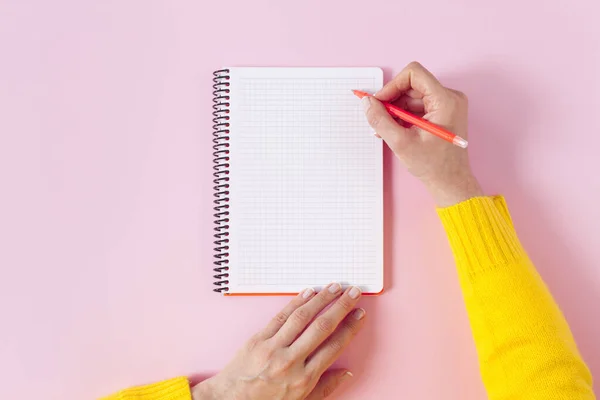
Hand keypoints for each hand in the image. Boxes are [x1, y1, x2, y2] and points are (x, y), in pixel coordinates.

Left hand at [192, 284, 364, 399]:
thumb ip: (325, 388)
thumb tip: (346, 372)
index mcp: (304, 379)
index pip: (334, 346)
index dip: (350, 328)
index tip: (359, 314)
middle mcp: (290, 361)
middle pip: (322, 327)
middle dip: (341, 307)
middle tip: (353, 292)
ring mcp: (273, 348)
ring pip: (302, 317)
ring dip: (321, 299)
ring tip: (334, 287)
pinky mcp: (258, 339)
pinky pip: (280, 316)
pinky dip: (296, 302)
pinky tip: (309, 292)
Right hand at [363, 62, 482, 206]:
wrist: (450, 182)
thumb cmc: (434, 166)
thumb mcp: (401, 143)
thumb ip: (380, 120)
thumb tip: (367, 103)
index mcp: (445, 100)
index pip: (413, 74)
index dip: (392, 85)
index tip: (379, 102)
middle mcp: (449, 98)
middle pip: (411, 85)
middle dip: (392, 101)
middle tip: (378, 118)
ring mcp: (447, 105)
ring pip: (412, 96)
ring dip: (395, 110)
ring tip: (385, 129)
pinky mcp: (442, 113)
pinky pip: (417, 106)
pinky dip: (402, 116)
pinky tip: (394, 130)